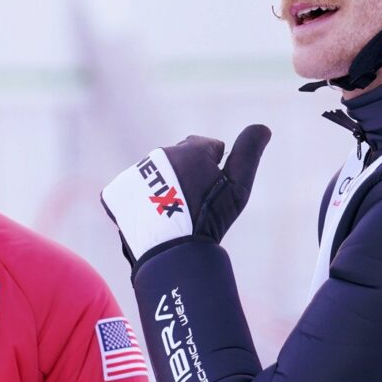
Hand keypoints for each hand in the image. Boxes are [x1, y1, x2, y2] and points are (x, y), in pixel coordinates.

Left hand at [102, 124, 270, 264]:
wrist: (172, 253)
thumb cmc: (211, 219)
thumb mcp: (239, 187)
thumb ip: (249, 152)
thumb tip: (263, 127)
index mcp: (191, 149)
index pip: (210, 147)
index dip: (218, 170)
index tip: (214, 192)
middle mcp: (161, 154)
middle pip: (182, 159)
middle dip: (190, 175)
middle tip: (195, 205)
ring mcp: (137, 171)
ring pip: (159, 173)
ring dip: (166, 186)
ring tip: (173, 213)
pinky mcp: (118, 190)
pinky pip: (136, 188)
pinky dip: (144, 199)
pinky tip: (154, 217)